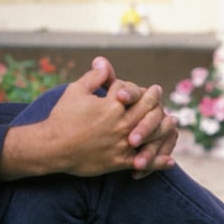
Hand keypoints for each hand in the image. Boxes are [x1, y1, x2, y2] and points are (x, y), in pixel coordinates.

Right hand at [0, 59, 175, 179]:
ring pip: (152, 134)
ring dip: (164, 126)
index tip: (130, 86)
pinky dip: (158, 162)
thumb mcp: (76, 91)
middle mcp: (122, 124)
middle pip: (148, 109)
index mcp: (113, 105)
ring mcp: (123, 144)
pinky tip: (169, 160)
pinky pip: (144, 162)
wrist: (52, 148)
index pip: (131, 91)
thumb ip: (94, 77)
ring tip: (171, 121)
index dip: (130, 86)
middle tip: (158, 93)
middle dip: (154, 99)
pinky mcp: (120, 161)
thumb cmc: (62, 117)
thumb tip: (103, 62)